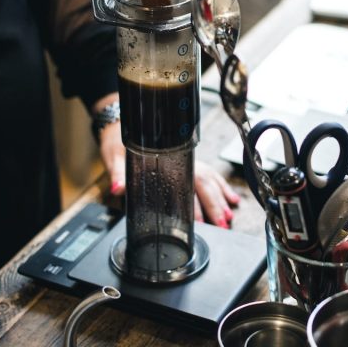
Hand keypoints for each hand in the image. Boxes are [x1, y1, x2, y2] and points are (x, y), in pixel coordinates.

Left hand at [99, 122, 240, 227]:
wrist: (122, 124)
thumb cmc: (119, 142)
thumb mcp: (115, 157)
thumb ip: (118, 174)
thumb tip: (117, 187)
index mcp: (164, 160)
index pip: (184, 185)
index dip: (193, 205)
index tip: (201, 222)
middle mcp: (179, 161)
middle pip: (203, 183)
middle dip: (215, 204)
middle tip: (223, 223)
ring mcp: (186, 161)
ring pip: (210, 179)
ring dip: (221, 198)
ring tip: (229, 215)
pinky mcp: (188, 162)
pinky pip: (211, 174)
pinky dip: (222, 187)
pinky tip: (231, 199)